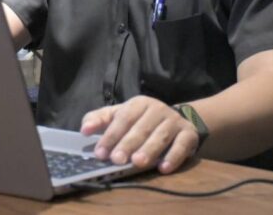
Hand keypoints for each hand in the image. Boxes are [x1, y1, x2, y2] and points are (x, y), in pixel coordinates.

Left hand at [80, 96, 200, 173]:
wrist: (177, 120)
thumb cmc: (141, 121)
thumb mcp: (120, 116)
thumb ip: (100, 120)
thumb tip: (84, 130)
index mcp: (138, 103)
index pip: (123, 119)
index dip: (111, 136)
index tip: (100, 153)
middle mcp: (157, 109)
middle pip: (141, 128)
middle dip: (128, 144)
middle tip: (117, 160)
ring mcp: (174, 121)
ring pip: (161, 136)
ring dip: (149, 150)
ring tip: (138, 163)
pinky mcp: (189, 134)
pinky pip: (182, 145)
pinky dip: (173, 156)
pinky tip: (164, 168)